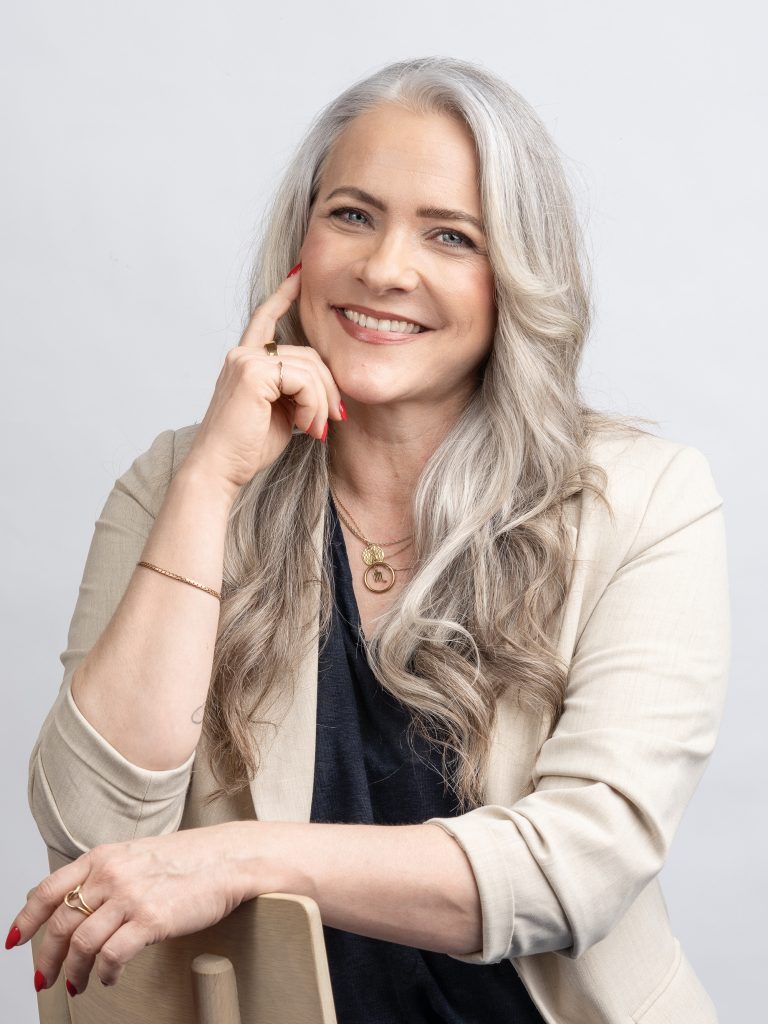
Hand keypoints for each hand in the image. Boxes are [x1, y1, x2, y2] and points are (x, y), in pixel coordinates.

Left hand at [7, 823, 269, 994]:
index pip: (49, 889)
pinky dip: (104, 973)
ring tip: (77, 985)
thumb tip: (79, 904)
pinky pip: (112, 956)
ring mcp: (131, 896)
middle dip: (46, 958)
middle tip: (45, 978)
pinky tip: (109, 978)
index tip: (16, 940)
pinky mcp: (151, 919)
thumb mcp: (138, 855)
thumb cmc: (190, 860)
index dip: (26, 919)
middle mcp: (111, 873)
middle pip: (59, 922)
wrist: (229, 858)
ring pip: (81, 943)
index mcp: (104, 856)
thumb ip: (108, 874)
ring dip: (73, 972)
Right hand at [182, 264, 344, 495]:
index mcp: (245, 361)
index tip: (299, 276)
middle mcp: (242, 354)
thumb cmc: (248, 448)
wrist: (220, 470)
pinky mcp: (253, 373)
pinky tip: (307, 426)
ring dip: (322, 402)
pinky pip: (304, 379)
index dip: (283, 295)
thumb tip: (326, 387)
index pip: (265, 318)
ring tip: (317, 428)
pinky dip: (314, 404)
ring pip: (309, 368)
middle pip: (307, 354)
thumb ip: (296, 390)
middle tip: (335, 417)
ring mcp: (245, 360)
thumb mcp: (281, 413)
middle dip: (328, 386)